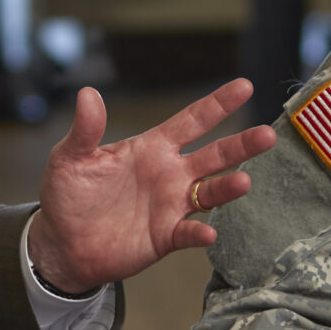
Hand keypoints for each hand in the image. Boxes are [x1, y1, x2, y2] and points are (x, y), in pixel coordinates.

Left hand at [28, 79, 276, 293]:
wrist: (62, 244)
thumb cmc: (68, 195)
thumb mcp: (71, 158)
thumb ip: (86, 129)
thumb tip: (88, 93)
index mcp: (152, 147)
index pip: (192, 120)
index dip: (218, 104)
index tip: (245, 86)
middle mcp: (170, 174)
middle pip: (214, 155)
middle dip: (242, 145)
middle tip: (268, 134)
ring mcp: (171, 206)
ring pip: (210, 192)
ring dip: (228, 188)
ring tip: (244, 182)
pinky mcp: (165, 237)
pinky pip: (188, 233)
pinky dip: (199, 232)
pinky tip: (208, 232)